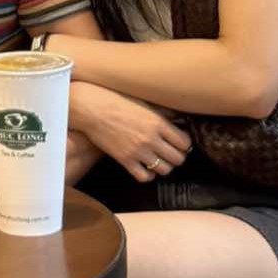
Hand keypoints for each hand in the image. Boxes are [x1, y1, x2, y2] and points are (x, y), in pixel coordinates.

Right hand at [70, 81, 191, 182]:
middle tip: (171, 153)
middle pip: (178, 159)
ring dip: (164, 166)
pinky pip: (144, 177)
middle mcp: (151, 139)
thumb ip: (163, 113)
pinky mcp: (125, 160)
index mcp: (158, 123)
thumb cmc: (116, 101)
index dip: (184, 144)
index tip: (179, 142)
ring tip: (159, 160)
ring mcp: (138, 151)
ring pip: (164, 170)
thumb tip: (179, 118)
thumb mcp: (143, 103)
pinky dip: (148, 175)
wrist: (91, 108)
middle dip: (177, 157)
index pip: (185, 142)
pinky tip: (146, 167)